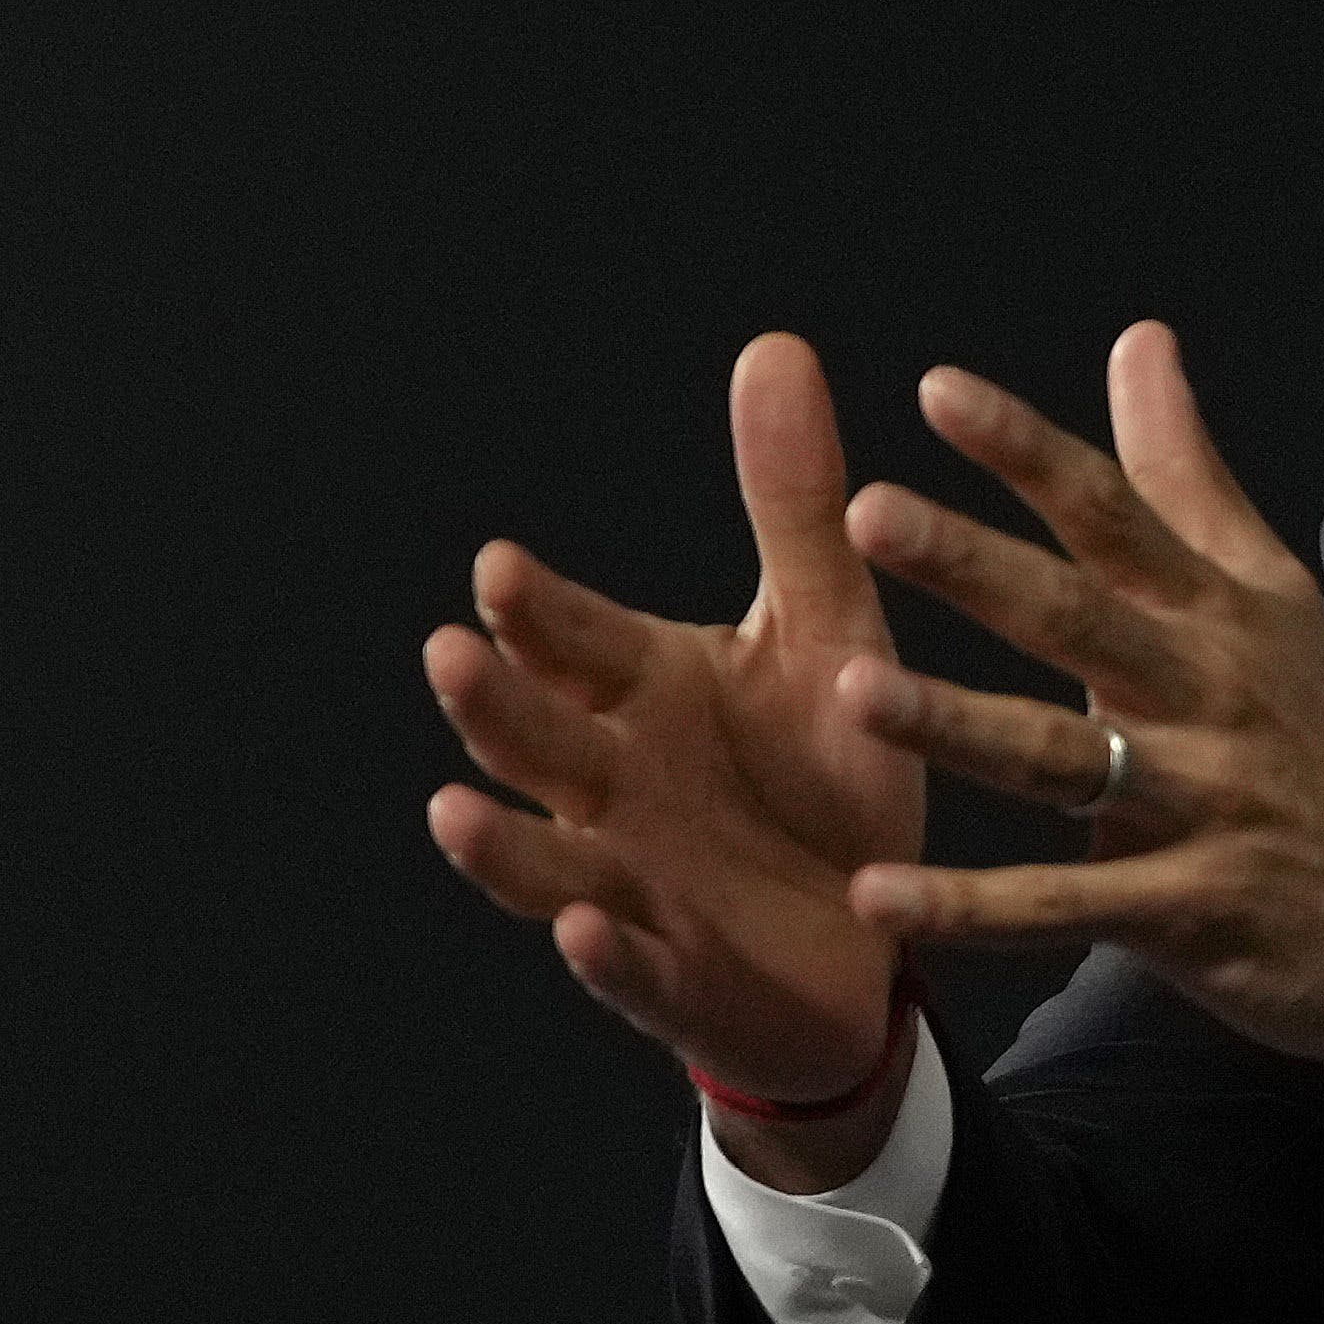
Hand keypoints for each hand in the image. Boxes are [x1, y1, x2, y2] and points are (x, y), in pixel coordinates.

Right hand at [423, 334, 920, 1183]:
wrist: (873, 941)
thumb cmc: (823, 772)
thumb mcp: (827, 632)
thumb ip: (794, 507)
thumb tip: (776, 346)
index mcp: (641, 691)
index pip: (572, 641)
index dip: (536, 612)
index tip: (499, 566)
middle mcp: (614, 784)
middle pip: (536, 739)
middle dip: (493, 703)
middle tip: (450, 653)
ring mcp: (633, 884)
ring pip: (547, 859)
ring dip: (499, 842)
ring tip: (451, 811)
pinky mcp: (678, 977)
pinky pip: (635, 969)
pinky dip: (605, 953)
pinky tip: (586, 928)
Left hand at [832, 323, 1323, 1129]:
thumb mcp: (1273, 597)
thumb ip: (1187, 475)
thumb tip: (1138, 342)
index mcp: (1216, 616)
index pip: (1115, 514)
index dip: (1029, 451)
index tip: (936, 391)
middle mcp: (1205, 697)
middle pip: (1078, 618)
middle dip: (973, 566)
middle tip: (868, 513)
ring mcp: (1199, 807)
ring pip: (1062, 760)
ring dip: (957, 726)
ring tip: (851, 691)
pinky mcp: (1187, 913)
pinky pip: (1064, 906)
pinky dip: (976, 907)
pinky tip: (878, 898)